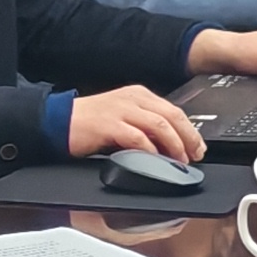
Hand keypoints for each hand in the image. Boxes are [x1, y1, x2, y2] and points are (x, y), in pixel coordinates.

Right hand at [66, 85, 207, 159]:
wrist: (58, 121)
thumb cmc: (91, 123)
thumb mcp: (124, 119)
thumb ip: (145, 126)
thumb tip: (170, 144)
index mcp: (139, 96)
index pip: (174, 110)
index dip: (190, 130)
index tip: (198, 147)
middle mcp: (133, 99)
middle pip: (172, 116)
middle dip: (188, 138)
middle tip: (195, 156)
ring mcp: (121, 110)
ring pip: (159, 125)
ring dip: (174, 145)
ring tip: (179, 161)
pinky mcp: (108, 124)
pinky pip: (137, 137)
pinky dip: (150, 150)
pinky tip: (155, 160)